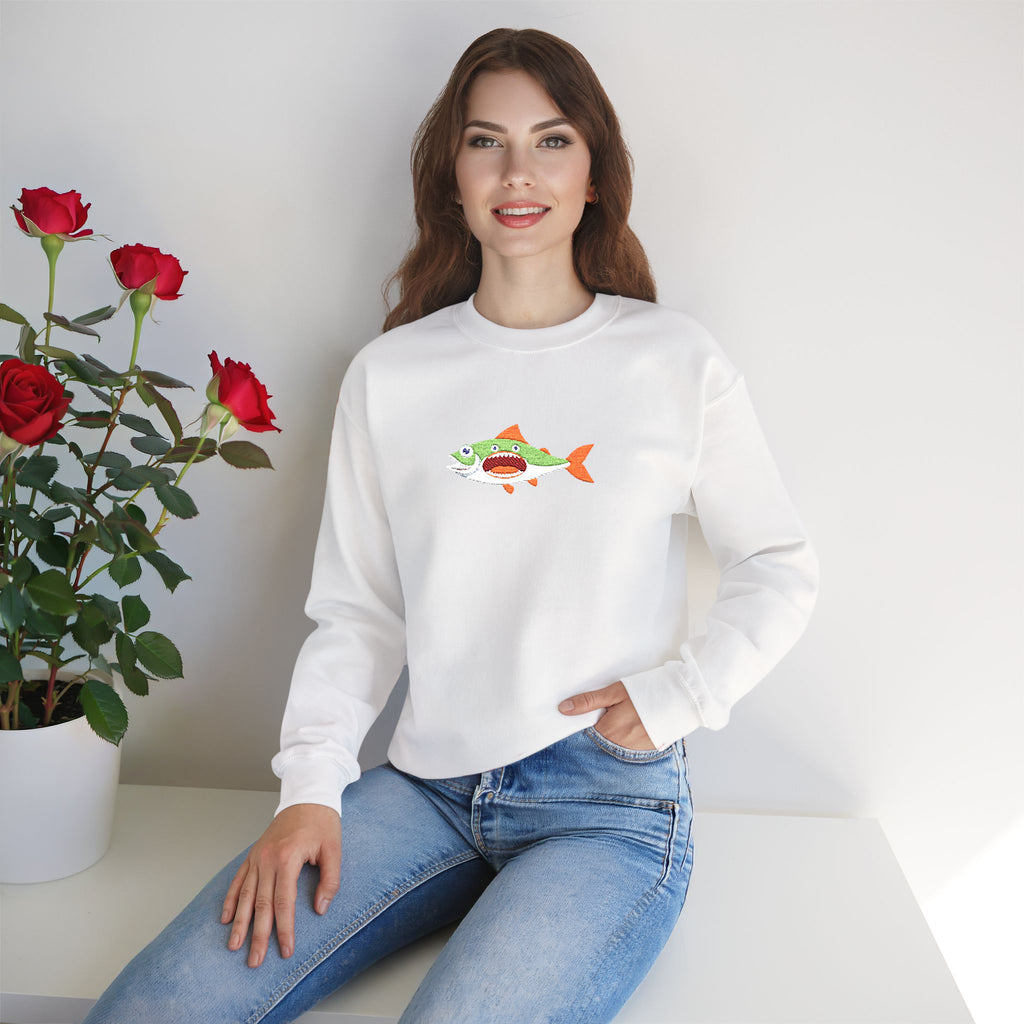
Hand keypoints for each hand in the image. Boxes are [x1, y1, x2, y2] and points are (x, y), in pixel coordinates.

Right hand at [221, 803, 340, 967]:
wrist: (307, 796)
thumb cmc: (322, 822)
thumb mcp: (334, 849)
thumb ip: (330, 880)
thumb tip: (320, 909)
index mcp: (288, 858)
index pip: (284, 902)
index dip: (284, 929)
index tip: (285, 950)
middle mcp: (268, 859)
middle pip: (260, 904)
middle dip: (257, 935)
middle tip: (255, 961)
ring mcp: (258, 857)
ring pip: (245, 895)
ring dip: (239, 922)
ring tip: (234, 946)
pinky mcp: (253, 854)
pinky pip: (238, 880)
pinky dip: (230, 899)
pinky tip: (225, 918)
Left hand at [558, 681, 655, 749]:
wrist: (680, 699)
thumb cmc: (647, 692)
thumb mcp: (615, 693)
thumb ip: (589, 701)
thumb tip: (563, 708)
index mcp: (608, 732)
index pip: (583, 738)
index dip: (579, 730)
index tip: (576, 722)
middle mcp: (618, 747)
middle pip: (597, 746)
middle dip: (594, 736)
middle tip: (603, 721)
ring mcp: (633, 753)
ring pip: (612, 750)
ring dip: (610, 741)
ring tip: (619, 724)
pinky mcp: (646, 753)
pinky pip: (627, 752)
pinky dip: (624, 744)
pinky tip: (629, 731)